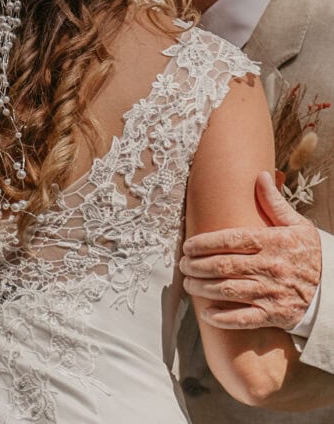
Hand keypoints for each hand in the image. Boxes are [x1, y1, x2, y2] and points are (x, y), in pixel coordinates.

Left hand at [180, 170, 321, 329]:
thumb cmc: (311, 253)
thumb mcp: (297, 225)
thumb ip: (274, 203)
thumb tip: (260, 175)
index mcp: (272, 242)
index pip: (231, 240)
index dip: (204, 243)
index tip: (188, 245)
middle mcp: (269, 267)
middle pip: (223, 266)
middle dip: (197, 265)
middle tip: (182, 264)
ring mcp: (271, 293)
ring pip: (228, 291)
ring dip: (203, 288)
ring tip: (188, 283)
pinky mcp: (274, 316)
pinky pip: (244, 319)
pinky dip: (223, 318)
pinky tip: (207, 312)